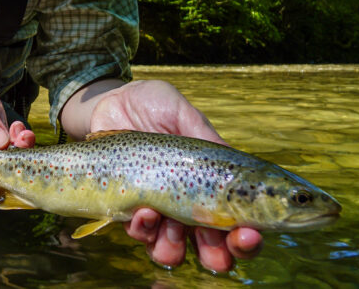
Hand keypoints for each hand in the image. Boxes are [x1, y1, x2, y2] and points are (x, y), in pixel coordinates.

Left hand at [87, 79, 263, 271]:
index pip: (240, 223)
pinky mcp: (129, 209)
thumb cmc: (152, 105)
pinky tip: (144, 211)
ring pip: (173, 251)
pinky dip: (144, 230)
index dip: (248, 238)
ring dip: (175, 247)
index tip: (248, 234)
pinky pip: (140, 234)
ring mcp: (159, 211)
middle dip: (218, 256)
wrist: (110, 102)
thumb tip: (231, 159)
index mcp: (211, 185)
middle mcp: (188, 206)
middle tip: (215, 249)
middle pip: (213, 249)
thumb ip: (204, 134)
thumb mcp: (181, 112)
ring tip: (172, 226)